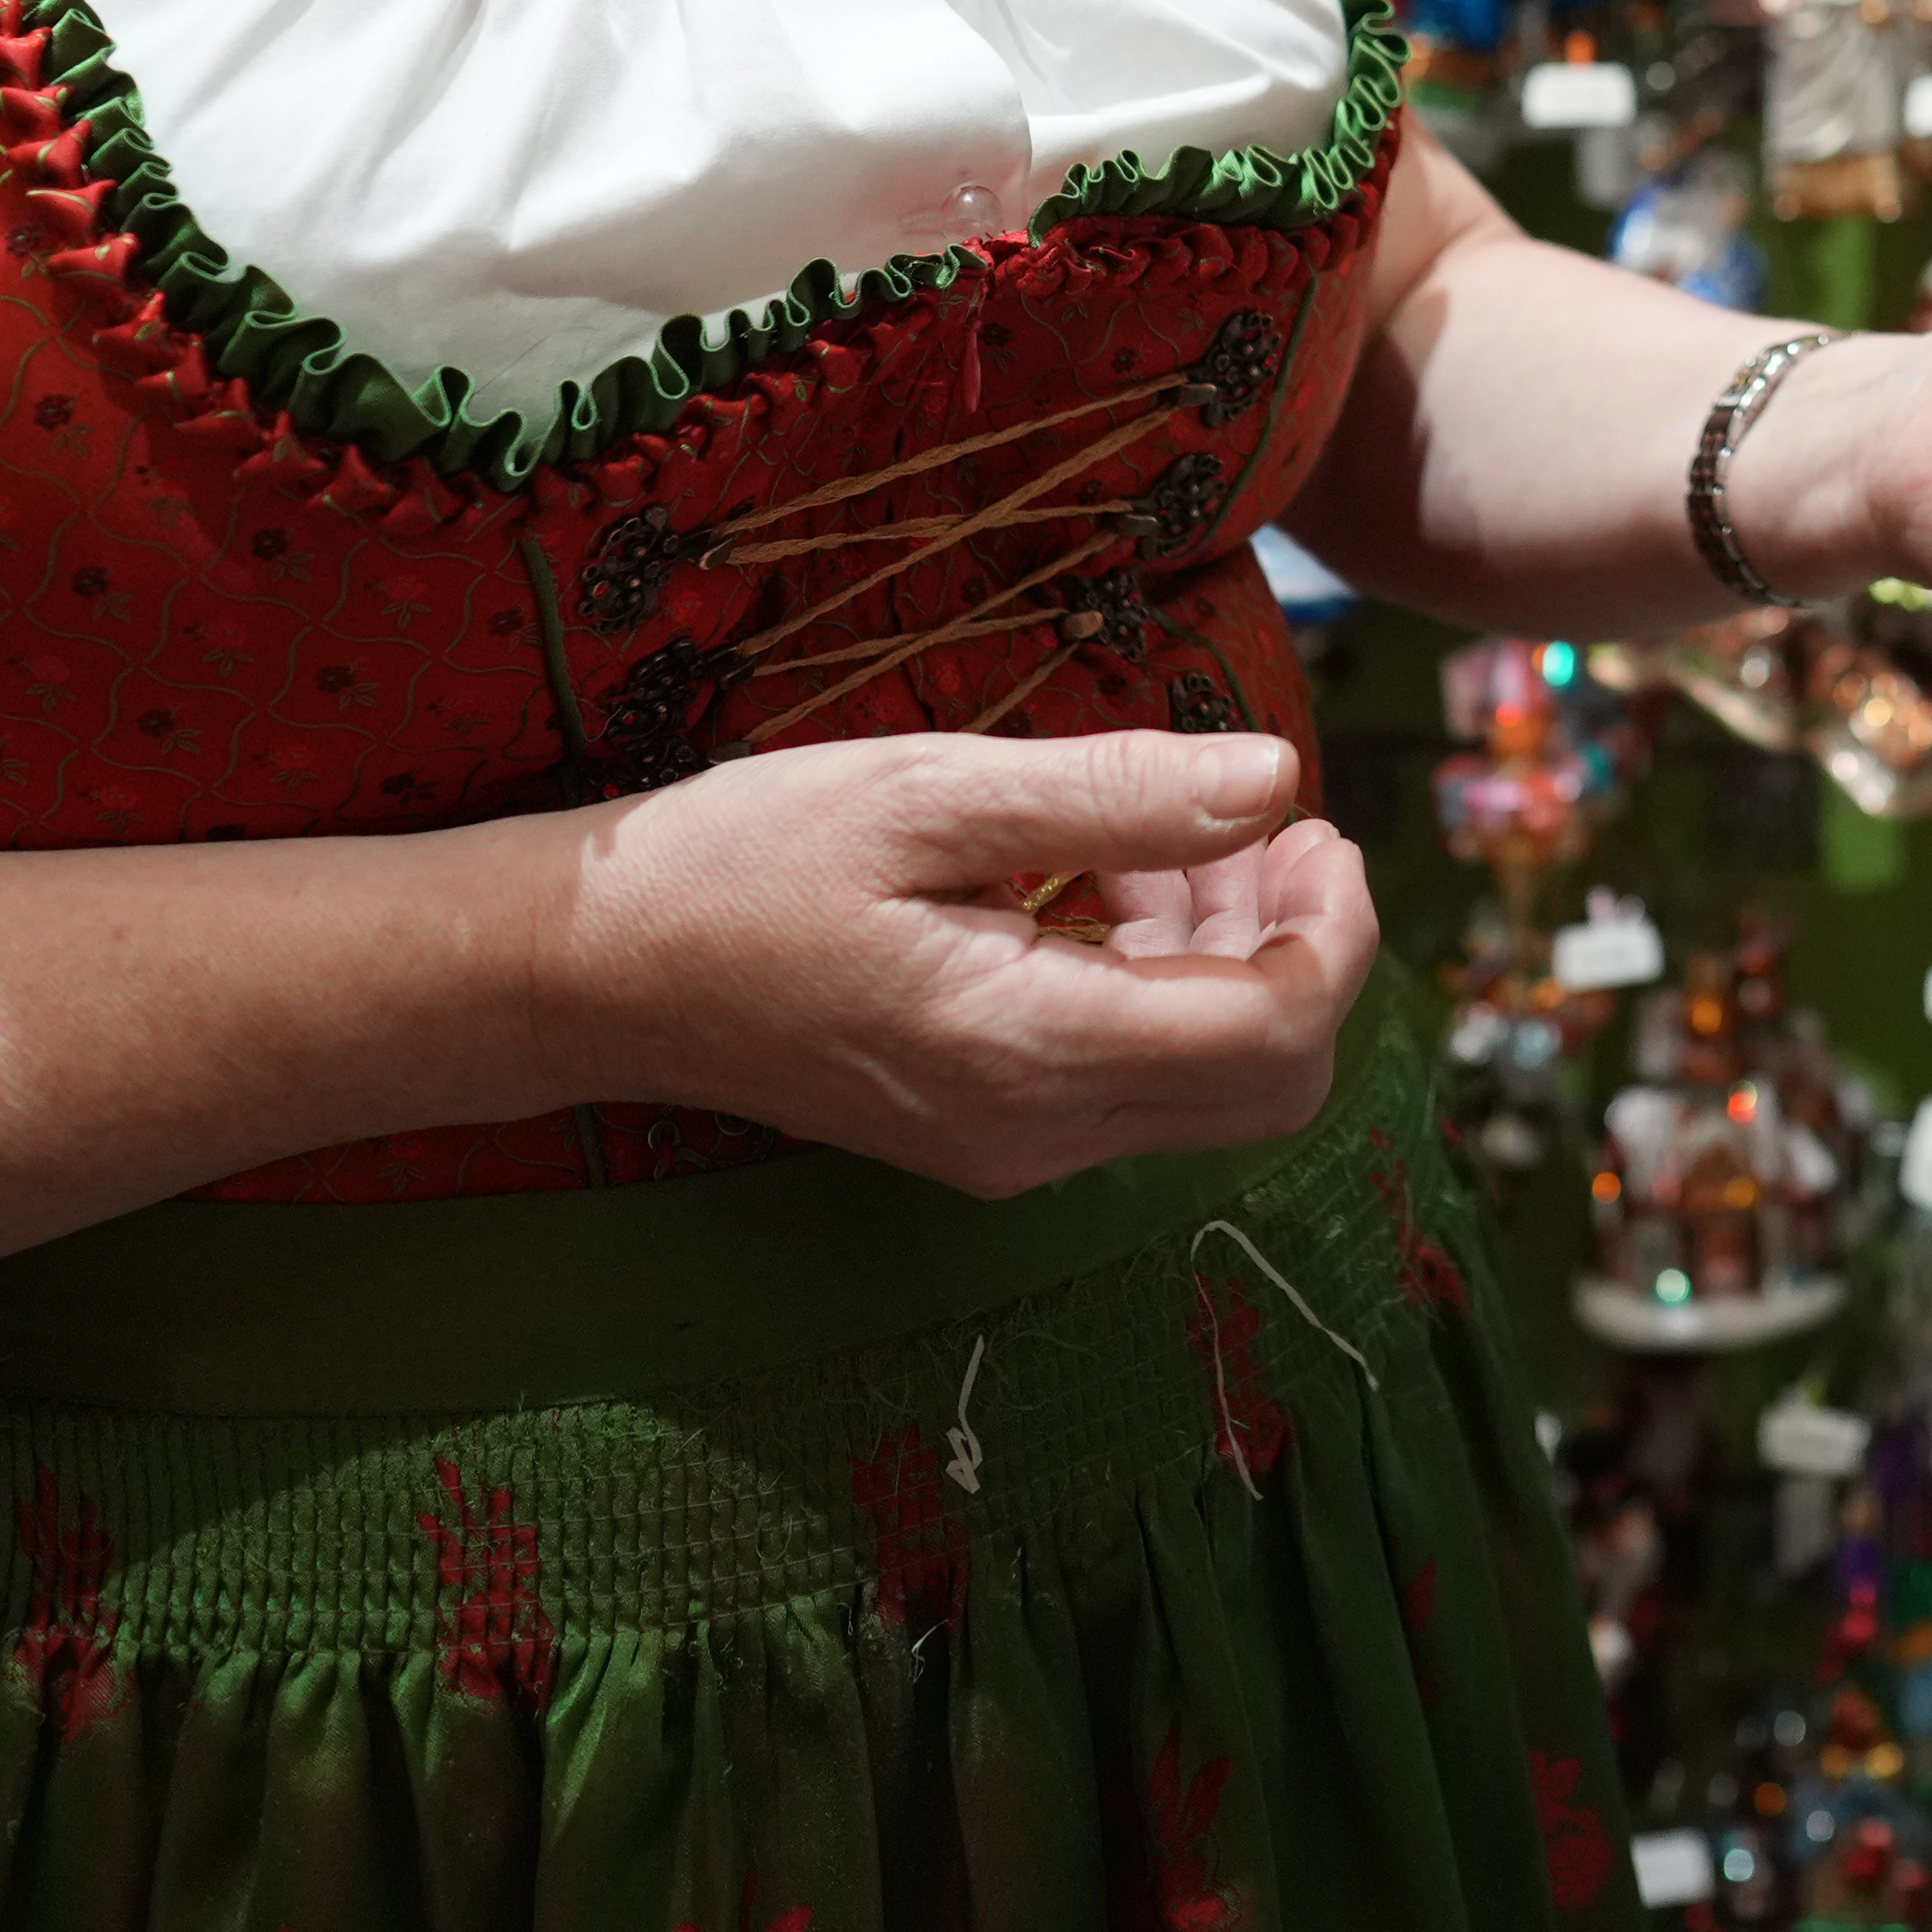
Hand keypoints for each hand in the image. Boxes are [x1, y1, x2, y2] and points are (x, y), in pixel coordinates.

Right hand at [521, 727, 1378, 1197]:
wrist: (595, 972)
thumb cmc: (744, 861)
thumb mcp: (929, 793)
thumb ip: (1113, 796)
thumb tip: (1274, 782)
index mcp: (1031, 1052)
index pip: (1279, 1035)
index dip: (1336, 929)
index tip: (1313, 821)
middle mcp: (1037, 1134)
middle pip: (1269, 1083)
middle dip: (1301, 950)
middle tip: (1267, 829)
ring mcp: (1009, 1148)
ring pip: (1205, 1087)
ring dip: (1231, 962)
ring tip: (1172, 840)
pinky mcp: (983, 1133)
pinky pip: (1127, 1081)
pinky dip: (1159, 988)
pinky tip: (1102, 888)